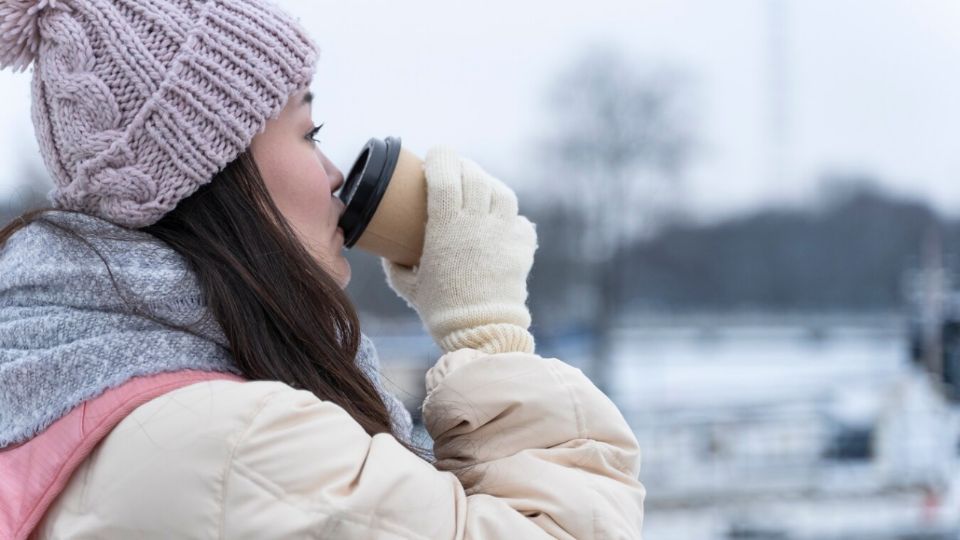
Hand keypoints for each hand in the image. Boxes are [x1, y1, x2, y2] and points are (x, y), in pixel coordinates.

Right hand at [381, 145, 537, 353]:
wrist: (482, 331)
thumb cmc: (440, 309)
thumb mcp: (408, 285)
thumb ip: (396, 263)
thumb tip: (389, 250)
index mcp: (448, 226)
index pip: (446, 175)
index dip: (440, 158)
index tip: (434, 155)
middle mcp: (479, 223)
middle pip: (474, 176)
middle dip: (462, 166)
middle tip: (453, 170)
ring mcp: (504, 234)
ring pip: (501, 192)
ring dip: (488, 184)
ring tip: (479, 189)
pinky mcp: (522, 249)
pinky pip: (521, 222)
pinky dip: (511, 217)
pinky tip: (502, 223)